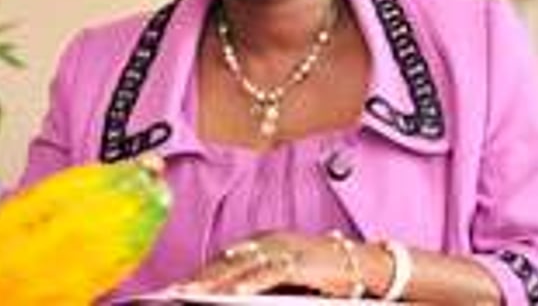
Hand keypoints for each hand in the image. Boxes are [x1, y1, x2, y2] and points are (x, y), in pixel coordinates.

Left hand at [174, 231, 359, 297]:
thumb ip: (258, 280)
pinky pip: (270, 273)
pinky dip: (251, 283)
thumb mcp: (285, 274)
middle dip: (199, 278)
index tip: (176, 287)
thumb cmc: (322, 271)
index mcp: (263, 242)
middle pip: (226, 261)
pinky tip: (234, 294)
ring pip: (242, 266)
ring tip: (193, 295)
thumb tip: (229, 293)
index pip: (224, 258)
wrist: (363, 263)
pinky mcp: (300, 261)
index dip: (199, 273)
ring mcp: (284, 249)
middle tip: (174, 292)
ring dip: (216, 281)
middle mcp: (269, 241)